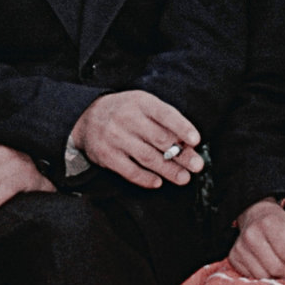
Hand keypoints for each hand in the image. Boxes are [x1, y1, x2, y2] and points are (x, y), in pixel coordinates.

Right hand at [70, 90, 202, 188]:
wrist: (87, 116)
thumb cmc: (126, 111)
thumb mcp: (143, 104)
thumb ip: (165, 120)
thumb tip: (189, 143)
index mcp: (141, 102)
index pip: (165, 114)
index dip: (182, 127)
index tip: (195, 140)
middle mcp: (127, 118)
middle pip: (159, 139)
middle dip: (181, 154)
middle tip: (197, 165)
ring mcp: (116, 137)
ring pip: (147, 157)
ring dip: (168, 170)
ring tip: (184, 178)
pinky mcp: (107, 156)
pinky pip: (130, 171)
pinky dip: (146, 178)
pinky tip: (158, 182)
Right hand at [231, 197, 284, 279]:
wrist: (255, 215)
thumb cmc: (278, 223)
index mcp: (269, 223)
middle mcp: (251, 234)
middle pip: (276, 268)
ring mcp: (240, 246)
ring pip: (264, 276)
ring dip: (277, 277)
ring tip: (283, 268)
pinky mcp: (233, 257)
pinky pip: (252, 277)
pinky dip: (263, 275)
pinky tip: (268, 266)